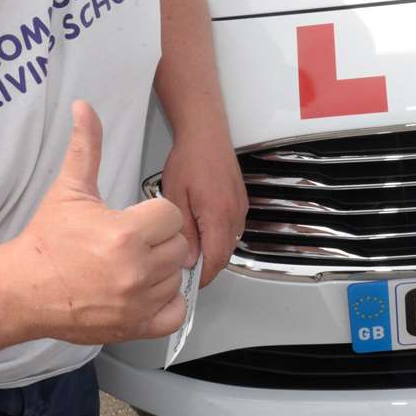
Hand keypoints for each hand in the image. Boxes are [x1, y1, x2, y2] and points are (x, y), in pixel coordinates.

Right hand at [3, 101, 188, 344]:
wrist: (24, 289)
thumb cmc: (47, 241)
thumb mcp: (69, 190)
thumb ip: (86, 147)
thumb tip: (85, 107)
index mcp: (125, 234)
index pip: (171, 215)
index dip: (154, 214)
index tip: (135, 219)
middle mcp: (135, 270)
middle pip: (178, 246)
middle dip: (158, 240)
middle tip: (132, 242)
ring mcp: (137, 302)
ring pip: (176, 278)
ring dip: (161, 271)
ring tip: (132, 266)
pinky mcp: (134, 326)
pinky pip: (175, 314)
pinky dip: (167, 304)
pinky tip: (146, 292)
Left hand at [160, 128, 247, 288]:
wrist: (206, 133)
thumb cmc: (190, 158)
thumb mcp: (175, 197)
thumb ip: (184, 231)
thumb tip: (187, 258)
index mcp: (218, 215)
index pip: (215, 261)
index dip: (202, 277)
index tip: (188, 282)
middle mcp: (234, 214)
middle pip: (224, 255)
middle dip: (206, 266)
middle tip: (184, 269)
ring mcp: (240, 208)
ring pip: (228, 243)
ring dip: (212, 251)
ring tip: (190, 249)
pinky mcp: (240, 202)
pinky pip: (231, 229)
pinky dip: (217, 236)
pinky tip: (200, 230)